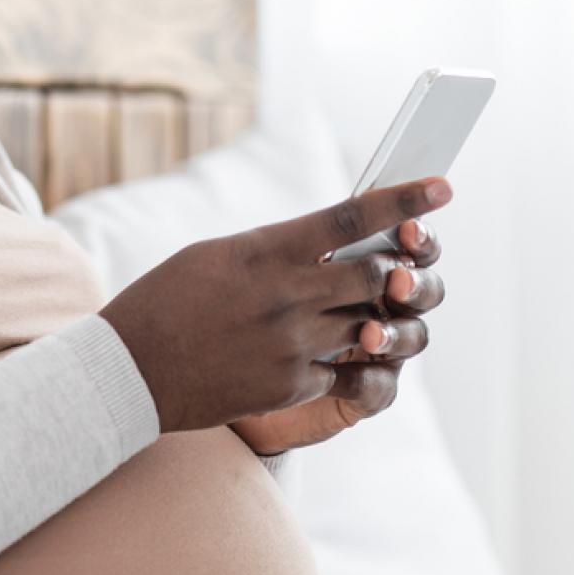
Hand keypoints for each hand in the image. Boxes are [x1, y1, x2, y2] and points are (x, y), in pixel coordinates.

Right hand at [99, 177, 453, 438]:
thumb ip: (277, 249)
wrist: (130, 371)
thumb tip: (325, 243)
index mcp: (268, 250)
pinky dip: (340, 359)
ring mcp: (293, 344)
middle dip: (394, 269)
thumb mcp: (219, 255)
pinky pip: (342, 370)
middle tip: (401, 264)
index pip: (354, 217)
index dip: (406, 202)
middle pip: (374, 274)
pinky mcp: (290, 386)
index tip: (442, 188)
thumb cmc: (168, 300)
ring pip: (366, 323)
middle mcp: (288, 295)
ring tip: (357, 311)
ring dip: (370, 316)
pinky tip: (320, 354)